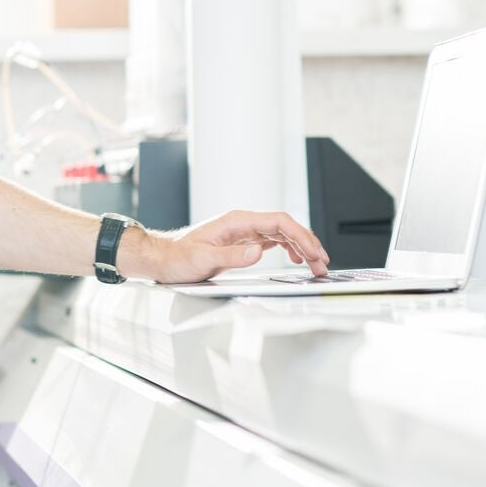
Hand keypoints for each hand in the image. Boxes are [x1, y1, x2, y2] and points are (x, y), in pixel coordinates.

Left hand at [151, 209, 330, 282]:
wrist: (162, 259)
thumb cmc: (178, 258)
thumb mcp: (203, 260)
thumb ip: (232, 256)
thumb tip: (259, 251)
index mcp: (236, 221)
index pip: (278, 221)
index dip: (300, 235)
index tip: (314, 252)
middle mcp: (242, 223)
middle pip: (284, 226)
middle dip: (307, 243)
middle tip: (323, 264)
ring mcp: (242, 232)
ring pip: (281, 234)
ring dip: (301, 247)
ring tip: (316, 265)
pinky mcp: (241, 243)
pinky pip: (272, 241)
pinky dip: (288, 249)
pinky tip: (296, 259)